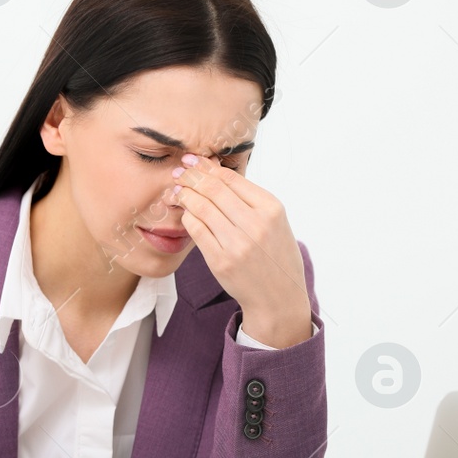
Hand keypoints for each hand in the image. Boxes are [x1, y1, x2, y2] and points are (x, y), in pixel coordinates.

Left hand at [172, 154, 310, 347]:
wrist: (279, 297)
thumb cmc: (275, 255)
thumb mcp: (274, 222)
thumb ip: (249, 199)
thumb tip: (213, 171)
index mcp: (271, 208)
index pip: (231, 178)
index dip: (207, 166)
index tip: (193, 160)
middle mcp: (256, 224)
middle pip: (213, 189)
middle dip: (191, 175)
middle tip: (179, 170)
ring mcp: (238, 244)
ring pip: (201, 207)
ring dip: (185, 194)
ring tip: (178, 189)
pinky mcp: (221, 261)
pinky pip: (196, 230)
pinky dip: (188, 217)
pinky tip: (186, 213)